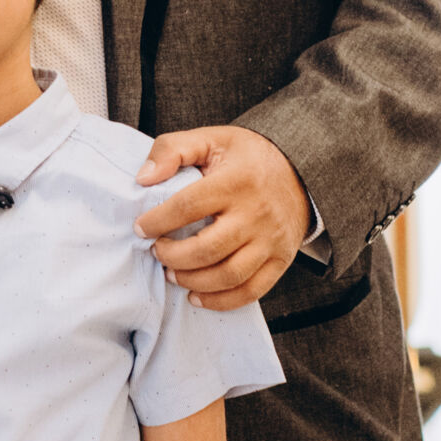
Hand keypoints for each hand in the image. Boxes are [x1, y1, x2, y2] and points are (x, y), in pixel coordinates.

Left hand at [136, 126, 311, 307]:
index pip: (189, 206)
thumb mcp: (210, 139)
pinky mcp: (281, 260)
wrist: (299, 170)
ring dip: (192, 281)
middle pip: (207, 249)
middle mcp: (256, 214)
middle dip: (172, 257)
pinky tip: (196, 295)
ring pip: (227, 276)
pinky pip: (251, 291)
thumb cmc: (246, 156)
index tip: (140, 228)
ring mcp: (270, 241)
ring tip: (172, 273)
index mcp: (236, 182)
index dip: (158, 221)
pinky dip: (220, 301)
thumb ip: (172, 149)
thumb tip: (143, 178)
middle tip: (157, 252)